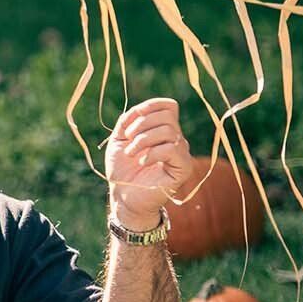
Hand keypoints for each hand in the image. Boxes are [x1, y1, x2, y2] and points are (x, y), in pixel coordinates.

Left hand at [104, 97, 193, 230]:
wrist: (124, 196)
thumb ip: (127, 121)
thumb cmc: (122, 169)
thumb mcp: (118, 140)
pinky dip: (153, 153)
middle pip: (167, 116)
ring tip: (131, 153)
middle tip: (128, 140)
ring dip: (143, 140)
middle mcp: (175, 139)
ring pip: (169, 131)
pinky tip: (142, 162)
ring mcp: (181, 153)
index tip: (130, 120)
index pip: (168, 106)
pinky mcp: (183, 167)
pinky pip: (173, 149)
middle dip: (142, 124)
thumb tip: (138, 111)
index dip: (150, 106)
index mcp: (162, 129)